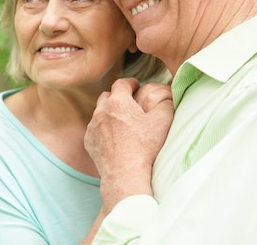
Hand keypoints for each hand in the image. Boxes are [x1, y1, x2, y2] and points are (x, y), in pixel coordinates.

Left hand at [84, 78, 173, 209]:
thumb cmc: (145, 148)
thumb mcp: (162, 122)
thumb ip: (166, 104)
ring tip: (121, 121)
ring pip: (99, 112)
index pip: (122, 83)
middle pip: (107, 96)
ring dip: (109, 112)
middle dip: (118, 96)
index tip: (136, 86)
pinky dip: (103, 128)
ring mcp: (93, 126)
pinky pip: (95, 129)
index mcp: (118, 102)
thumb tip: (167, 95)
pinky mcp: (89, 141)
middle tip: (129, 103)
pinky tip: (114, 137)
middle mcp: (101, 111)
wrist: (125, 174)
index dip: (131, 83)